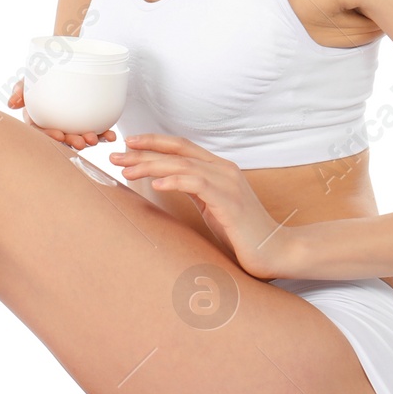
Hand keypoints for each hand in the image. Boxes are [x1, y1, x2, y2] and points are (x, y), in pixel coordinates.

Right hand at [8, 78, 116, 151]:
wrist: (63, 60)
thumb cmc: (41, 74)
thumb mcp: (28, 79)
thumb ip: (20, 90)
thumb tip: (12, 103)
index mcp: (38, 120)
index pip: (41, 133)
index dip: (50, 137)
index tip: (59, 135)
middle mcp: (55, 125)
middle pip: (63, 138)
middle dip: (72, 142)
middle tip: (81, 142)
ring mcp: (72, 124)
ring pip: (80, 137)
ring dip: (88, 141)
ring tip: (96, 138)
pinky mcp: (88, 121)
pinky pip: (96, 130)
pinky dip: (105, 134)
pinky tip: (112, 136)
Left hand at [109, 132, 301, 278]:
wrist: (276, 251)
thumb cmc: (242, 233)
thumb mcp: (212, 206)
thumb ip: (195, 190)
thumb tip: (165, 182)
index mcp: (219, 169)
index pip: (182, 147)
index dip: (155, 142)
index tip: (129, 143)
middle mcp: (224, 171)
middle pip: (178, 152)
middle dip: (144, 152)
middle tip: (116, 156)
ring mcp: (228, 184)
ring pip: (183, 166)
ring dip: (152, 166)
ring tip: (127, 170)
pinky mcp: (230, 202)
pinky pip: (198, 185)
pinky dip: (176, 182)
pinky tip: (157, 185)